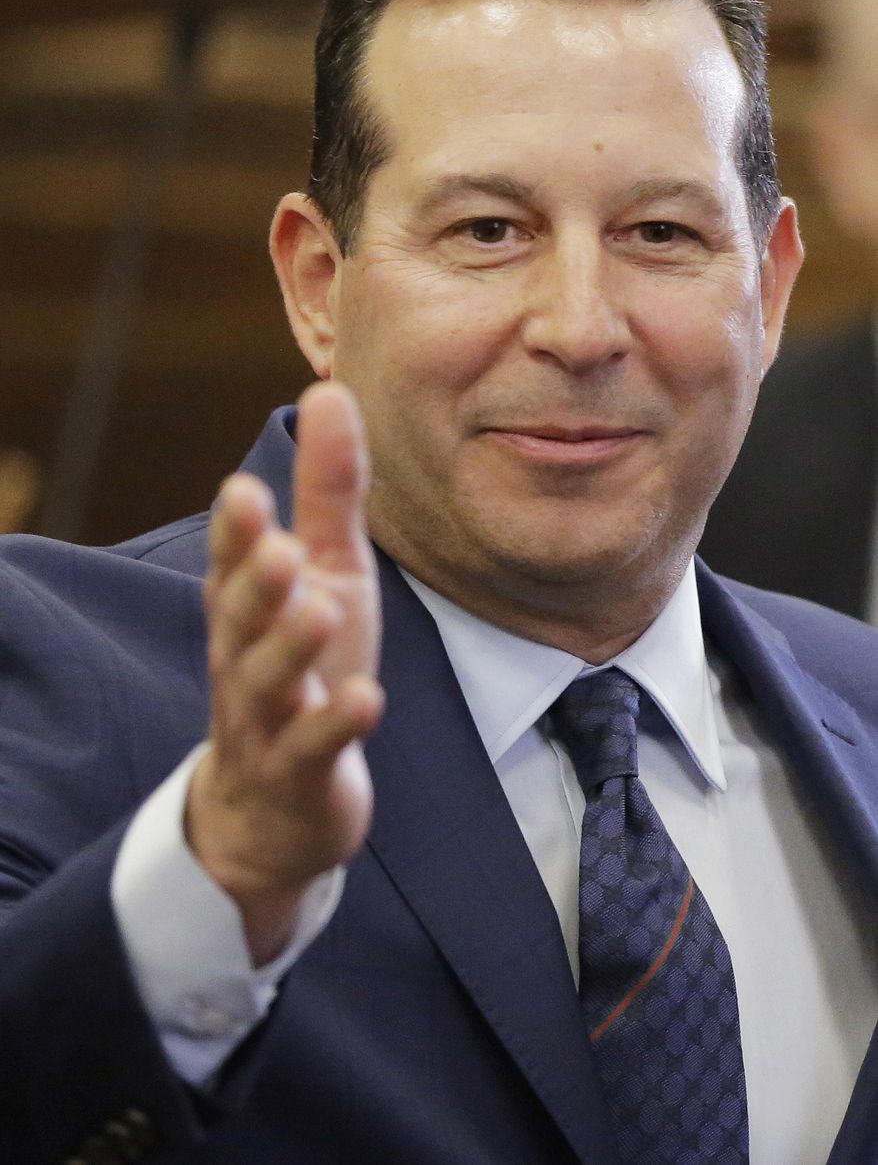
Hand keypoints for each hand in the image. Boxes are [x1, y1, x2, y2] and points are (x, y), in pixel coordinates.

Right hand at [186, 382, 382, 964]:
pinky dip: (336, 724)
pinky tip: (366, 697)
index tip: (244, 489)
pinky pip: (313, 748)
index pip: (232, 563)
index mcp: (249, 605)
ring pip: (267, 684)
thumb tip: (330, 389)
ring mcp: (268, 719)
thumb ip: (327, 491)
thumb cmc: (305, 665)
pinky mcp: (300, 771)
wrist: (278, 800)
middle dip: (254, 583)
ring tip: (319, 610)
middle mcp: (245, 657)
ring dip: (289, 648)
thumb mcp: (327, 572)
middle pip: (240, 619)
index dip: (236, 533)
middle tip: (276, 547)